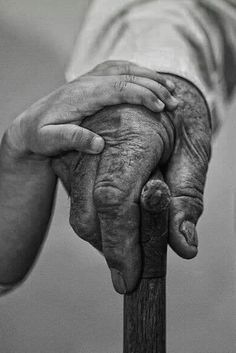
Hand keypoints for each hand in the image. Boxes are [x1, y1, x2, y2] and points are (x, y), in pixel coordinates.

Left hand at [4, 60, 177, 158]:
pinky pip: (119, 69)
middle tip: (175, 102)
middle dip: (154, 86)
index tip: (161, 107)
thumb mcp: (51, 141)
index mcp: (82, 95)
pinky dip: (138, 72)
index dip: (142, 95)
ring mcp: (90, 78)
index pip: (119, 88)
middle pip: (128, 76)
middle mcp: (88, 82)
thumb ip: (73, 139)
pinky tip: (150, 80)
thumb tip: (99, 145)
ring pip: (126, 69)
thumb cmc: (41, 135)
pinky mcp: (92, 80)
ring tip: (171, 89)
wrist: (30, 124)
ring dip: (150, 77)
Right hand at [52, 75, 210, 293]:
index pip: (114, 198)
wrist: (158, 94)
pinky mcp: (75, 155)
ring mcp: (82, 147)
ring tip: (127, 246)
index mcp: (132, 137)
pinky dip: (94, 220)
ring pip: (79, 207)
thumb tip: (184, 248)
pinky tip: (116, 223)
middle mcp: (99, 140)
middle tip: (129, 271)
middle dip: (107, 248)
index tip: (130, 276)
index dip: (120, 242)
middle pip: (88, 209)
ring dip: (100, 237)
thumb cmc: (180, 124)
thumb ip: (187, 202)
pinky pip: (77, 197)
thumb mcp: (194, 157)